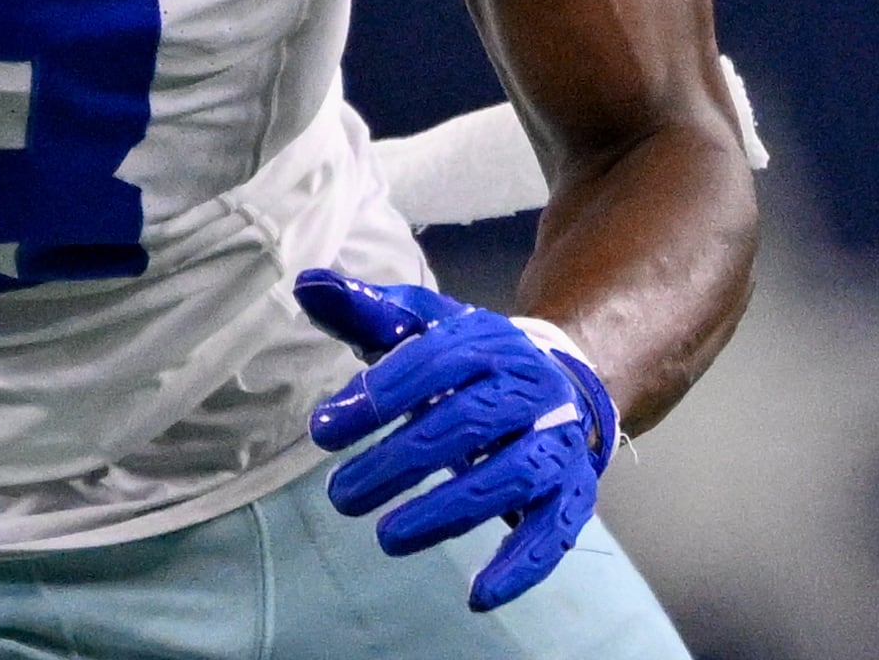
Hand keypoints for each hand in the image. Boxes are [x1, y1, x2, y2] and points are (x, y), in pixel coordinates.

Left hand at [294, 267, 615, 611]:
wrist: (564, 386)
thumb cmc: (472, 364)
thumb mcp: (423, 332)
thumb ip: (367, 313)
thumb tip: (308, 284)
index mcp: (489, 344)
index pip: (433, 363)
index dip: (378, 395)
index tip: (324, 430)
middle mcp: (529, 390)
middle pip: (466, 423)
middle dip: (400, 461)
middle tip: (342, 495)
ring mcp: (555, 443)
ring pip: (509, 476)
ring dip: (447, 511)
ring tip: (386, 537)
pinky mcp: (571, 493)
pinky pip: (552, 532)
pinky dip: (520, 566)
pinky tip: (478, 595)